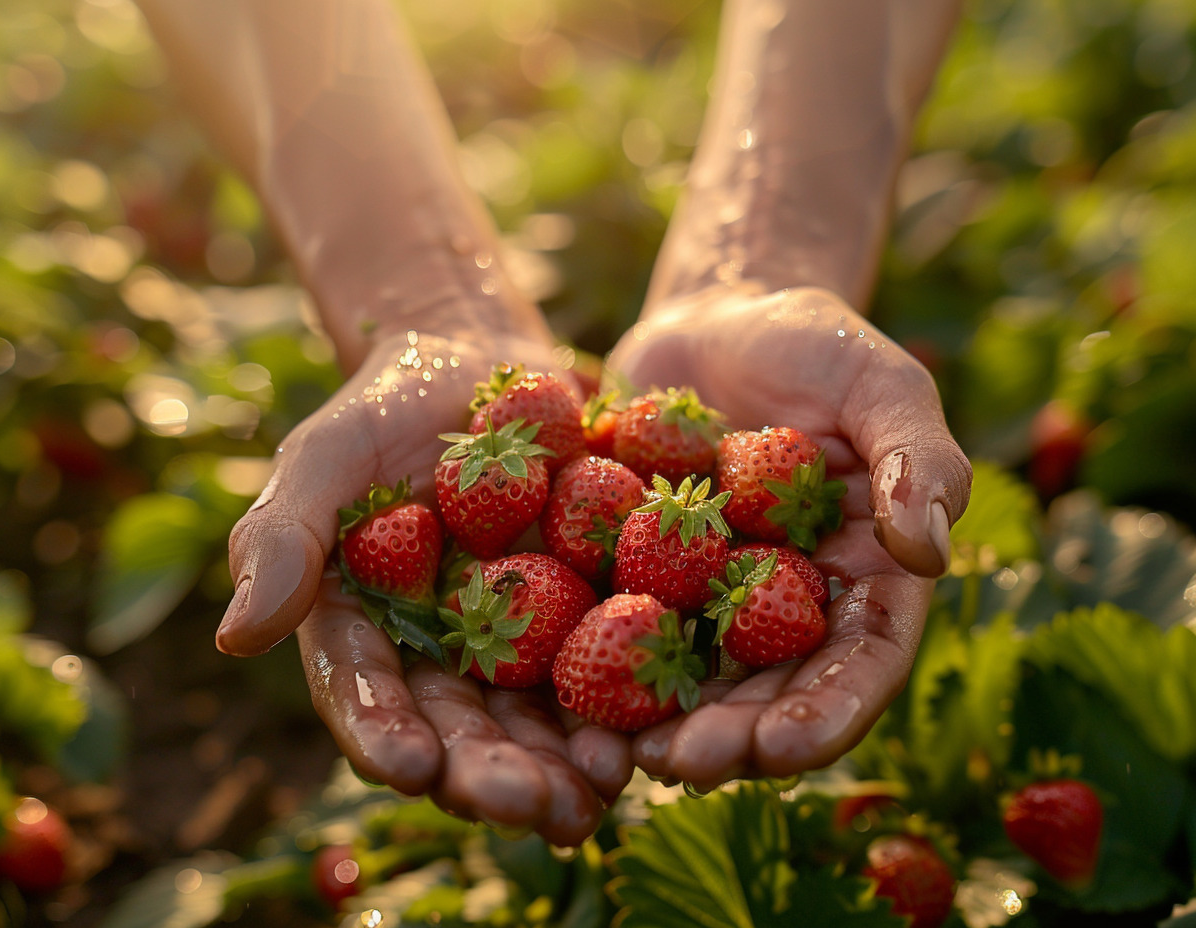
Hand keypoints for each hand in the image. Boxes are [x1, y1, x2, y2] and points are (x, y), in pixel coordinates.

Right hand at [217, 330, 633, 844]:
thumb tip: (234, 640)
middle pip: (464, 730)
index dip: (386, 736)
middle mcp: (445, 656)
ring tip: (592, 794)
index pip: (370, 698)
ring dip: (564, 767)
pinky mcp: (590, 610)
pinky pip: (610, 668)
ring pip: (538, 721)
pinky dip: (624, 708)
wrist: (478, 360)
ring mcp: (521, 640)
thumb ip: (281, 540)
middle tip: (527, 808)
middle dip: (491, 776)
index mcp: (371, 634)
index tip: (409, 766)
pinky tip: (645, 739)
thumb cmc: (384, 409)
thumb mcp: (322, 459)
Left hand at [606, 284, 971, 790]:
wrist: (716, 317)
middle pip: (767, 692)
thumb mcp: (881, 384)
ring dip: (657, 722)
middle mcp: (787, 607)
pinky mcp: (639, 574)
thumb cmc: (816, 344)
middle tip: (681, 763)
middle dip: (731, 738)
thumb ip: (919, 458)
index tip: (783, 746)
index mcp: (862, 580)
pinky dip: (592, 661)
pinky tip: (559, 691)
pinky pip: (614, 622)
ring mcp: (709, 597)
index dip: (826, 713)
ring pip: (690, 678)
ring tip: (616, 752)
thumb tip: (930, 552)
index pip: (858, 666)